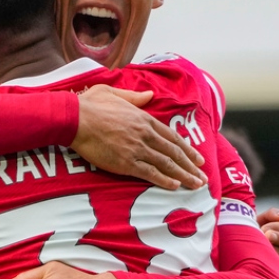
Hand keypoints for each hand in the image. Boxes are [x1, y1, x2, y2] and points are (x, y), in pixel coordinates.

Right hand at [72, 85, 204, 190]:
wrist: (75, 119)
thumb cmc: (90, 105)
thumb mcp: (113, 93)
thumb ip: (134, 96)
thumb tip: (149, 95)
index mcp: (143, 118)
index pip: (171, 136)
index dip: (186, 149)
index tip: (197, 158)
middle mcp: (145, 134)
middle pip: (174, 152)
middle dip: (191, 165)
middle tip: (203, 176)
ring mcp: (137, 149)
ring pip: (167, 164)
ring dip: (184, 175)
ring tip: (196, 184)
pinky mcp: (126, 162)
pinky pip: (150, 173)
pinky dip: (164, 180)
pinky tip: (175, 186)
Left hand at [257, 208, 278, 274]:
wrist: (240, 254)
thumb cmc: (251, 235)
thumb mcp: (258, 222)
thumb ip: (271, 215)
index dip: (278, 226)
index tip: (264, 228)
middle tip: (265, 236)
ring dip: (277, 252)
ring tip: (264, 249)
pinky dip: (277, 265)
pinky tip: (265, 260)